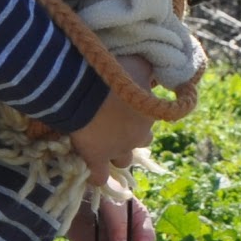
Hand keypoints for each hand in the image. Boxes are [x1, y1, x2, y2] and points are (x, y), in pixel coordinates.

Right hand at [69, 54, 155, 185]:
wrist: (82, 88)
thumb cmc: (112, 73)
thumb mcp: (140, 63)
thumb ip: (151, 70)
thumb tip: (158, 70)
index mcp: (150, 114)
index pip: (152, 118)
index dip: (141, 113)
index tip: (129, 105)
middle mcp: (138, 136)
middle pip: (142, 140)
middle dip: (133, 133)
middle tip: (118, 123)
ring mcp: (116, 150)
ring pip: (124, 160)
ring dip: (118, 153)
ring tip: (106, 144)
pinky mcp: (95, 159)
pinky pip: (99, 177)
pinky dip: (98, 175)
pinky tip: (94, 171)